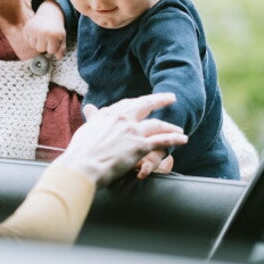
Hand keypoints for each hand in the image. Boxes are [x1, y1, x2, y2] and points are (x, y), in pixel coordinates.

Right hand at [23, 0, 65, 59]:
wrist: (49, 14)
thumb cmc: (56, 28)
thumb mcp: (62, 37)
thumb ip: (61, 48)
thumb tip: (58, 57)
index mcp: (53, 35)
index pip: (51, 51)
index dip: (53, 47)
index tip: (54, 40)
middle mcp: (42, 33)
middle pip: (40, 49)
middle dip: (44, 45)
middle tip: (47, 36)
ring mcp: (34, 30)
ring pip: (33, 45)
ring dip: (37, 42)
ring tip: (41, 34)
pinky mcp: (27, 28)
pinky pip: (27, 40)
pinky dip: (31, 38)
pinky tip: (36, 32)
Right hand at [55, 93, 187, 186]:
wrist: (83, 165)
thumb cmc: (81, 151)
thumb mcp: (86, 128)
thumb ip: (93, 118)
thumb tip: (90, 108)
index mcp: (109, 113)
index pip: (128, 104)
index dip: (139, 102)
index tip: (146, 101)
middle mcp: (122, 118)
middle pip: (146, 105)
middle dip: (160, 100)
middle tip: (171, 98)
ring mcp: (132, 131)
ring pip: (157, 124)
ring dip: (170, 126)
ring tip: (179, 129)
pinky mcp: (140, 146)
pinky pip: (162, 140)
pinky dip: (174, 139)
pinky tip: (183, 139)